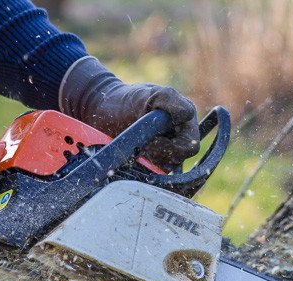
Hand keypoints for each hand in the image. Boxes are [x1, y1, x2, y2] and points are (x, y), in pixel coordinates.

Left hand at [59, 57, 199, 171]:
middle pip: (178, 160)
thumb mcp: (150, 94)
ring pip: (165, 168)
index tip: (153, 139)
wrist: (102, 110)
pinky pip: (152, 175)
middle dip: (158, 154)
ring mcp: (164, 151)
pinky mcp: (150, 162)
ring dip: (148, 160)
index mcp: (185, 121)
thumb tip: (188, 115)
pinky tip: (132, 156)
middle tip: (141, 145)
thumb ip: (171, 101)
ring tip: (135, 146)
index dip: (173, 147)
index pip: (190, 146)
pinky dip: (142, 168)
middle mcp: (178, 137)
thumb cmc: (127, 99)